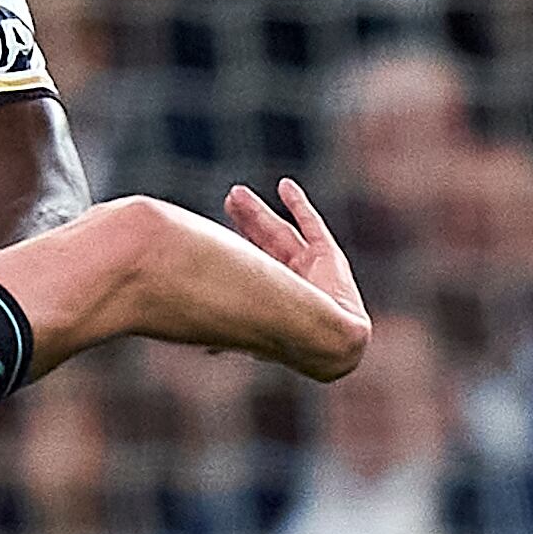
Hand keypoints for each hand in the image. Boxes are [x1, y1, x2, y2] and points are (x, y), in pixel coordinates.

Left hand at [222, 178, 369, 380]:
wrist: (326, 340)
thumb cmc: (287, 336)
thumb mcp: (250, 326)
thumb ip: (228, 332)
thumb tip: (202, 348)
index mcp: (270, 299)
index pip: (246, 265)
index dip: (230, 246)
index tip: (207, 228)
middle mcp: (289, 282)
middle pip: (261, 243)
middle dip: (244, 222)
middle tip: (227, 200)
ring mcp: (309, 268)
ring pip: (280, 232)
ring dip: (260, 212)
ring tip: (237, 192)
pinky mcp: (329, 258)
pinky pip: (312, 225)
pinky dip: (299, 204)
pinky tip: (285, 186)